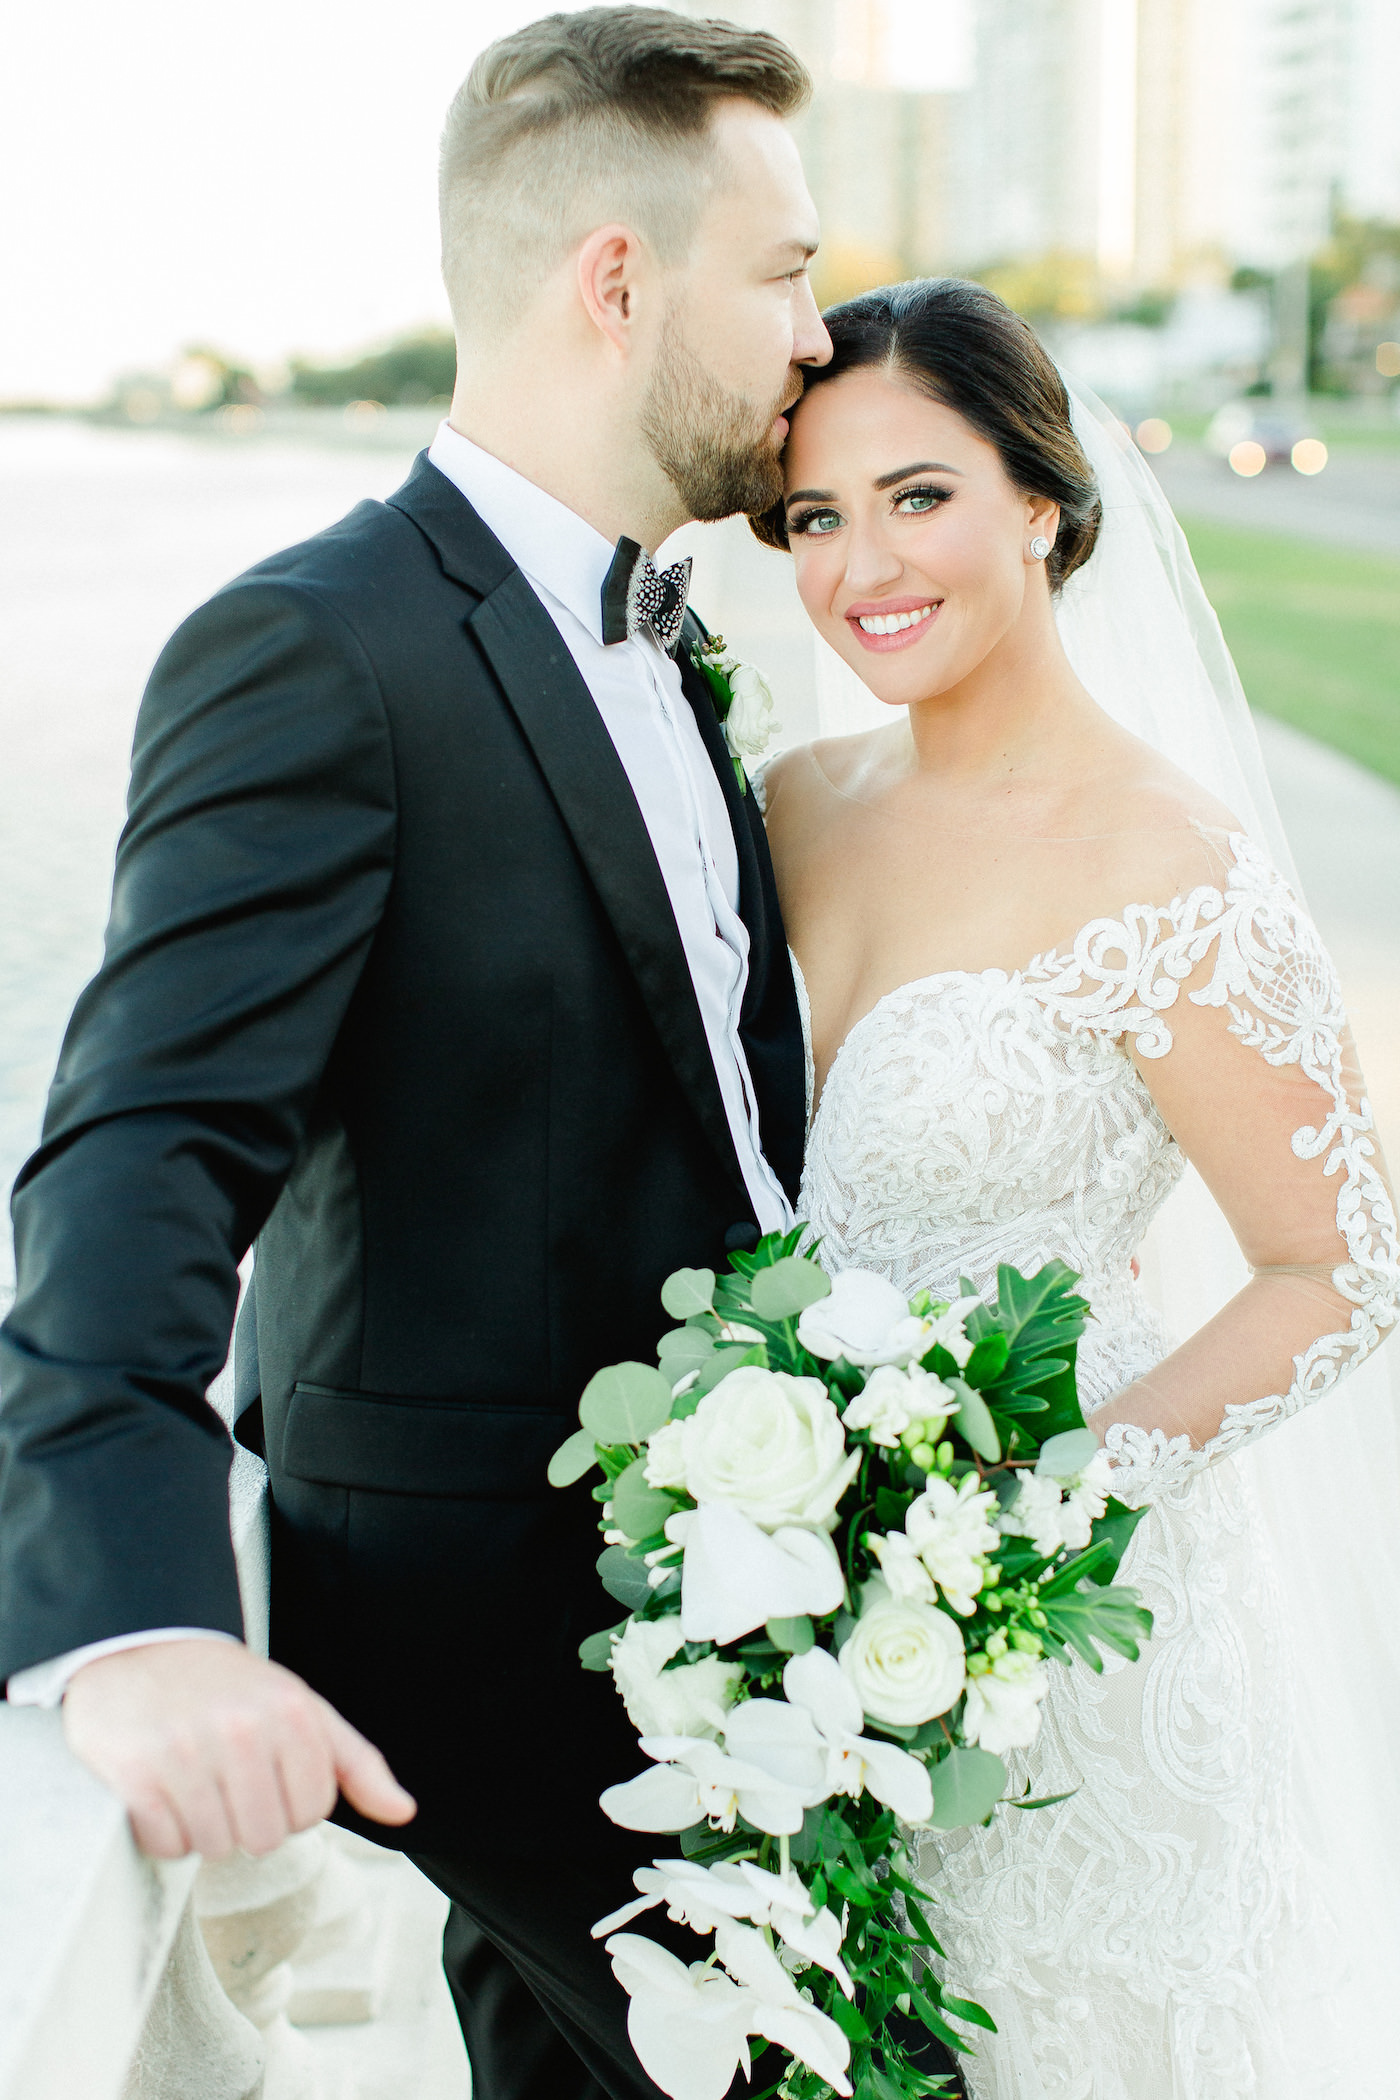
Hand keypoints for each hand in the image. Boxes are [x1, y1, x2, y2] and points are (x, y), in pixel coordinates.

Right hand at [62, 1640, 415, 1859]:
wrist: (141, 1650)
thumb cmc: (227, 1687)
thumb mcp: (301, 1708)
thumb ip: (356, 1763)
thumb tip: (404, 1812)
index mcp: (292, 1713)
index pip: (312, 1812)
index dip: (287, 1801)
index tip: (265, 1771)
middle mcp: (242, 1730)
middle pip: (264, 1838)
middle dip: (245, 1819)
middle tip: (223, 1778)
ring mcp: (186, 1753)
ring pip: (216, 1847)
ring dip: (203, 1827)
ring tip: (192, 1780)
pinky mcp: (136, 1776)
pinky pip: (167, 1846)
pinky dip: (163, 1832)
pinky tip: (160, 1791)